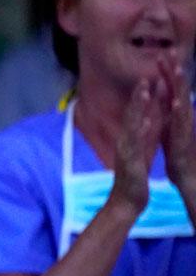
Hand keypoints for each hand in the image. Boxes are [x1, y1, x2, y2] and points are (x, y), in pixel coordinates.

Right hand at [110, 77, 161, 212]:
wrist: (127, 200)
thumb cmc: (135, 176)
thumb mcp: (141, 150)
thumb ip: (144, 134)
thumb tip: (149, 117)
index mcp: (130, 138)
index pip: (135, 114)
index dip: (141, 96)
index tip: (149, 78)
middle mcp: (125, 140)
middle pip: (131, 113)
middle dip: (138, 95)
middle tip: (145, 75)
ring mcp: (125, 150)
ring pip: (131, 124)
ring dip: (137, 106)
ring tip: (144, 90)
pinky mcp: (130, 161)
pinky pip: (135, 143)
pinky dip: (140, 131)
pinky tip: (145, 121)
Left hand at [157, 55, 195, 190]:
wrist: (186, 174)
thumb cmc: (177, 150)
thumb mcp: (170, 125)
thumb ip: (167, 110)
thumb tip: (165, 94)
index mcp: (176, 112)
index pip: (171, 88)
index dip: (167, 72)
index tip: (162, 54)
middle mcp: (183, 116)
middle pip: (178, 89)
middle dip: (174, 70)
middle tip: (170, 51)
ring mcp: (185, 126)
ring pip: (183, 102)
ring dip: (180, 86)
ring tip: (178, 70)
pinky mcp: (184, 139)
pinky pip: (182, 123)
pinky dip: (179, 112)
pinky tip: (177, 102)